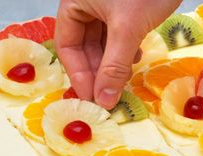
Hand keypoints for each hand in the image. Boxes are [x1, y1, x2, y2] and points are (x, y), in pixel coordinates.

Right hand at [55, 0, 181, 107]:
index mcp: (74, 2)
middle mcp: (86, 4)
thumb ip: (114, 65)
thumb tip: (104, 100)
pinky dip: (124, 51)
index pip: (67, 45)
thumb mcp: (128, 28)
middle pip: (84, 46)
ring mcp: (106, 6)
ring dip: (112, 64)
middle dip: (98, 72)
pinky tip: (135, 59)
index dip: (79, 74)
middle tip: (110, 96)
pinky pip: (118, 35)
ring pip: (102, 43)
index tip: (93, 99)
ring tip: (124, 80)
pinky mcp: (125, 8)